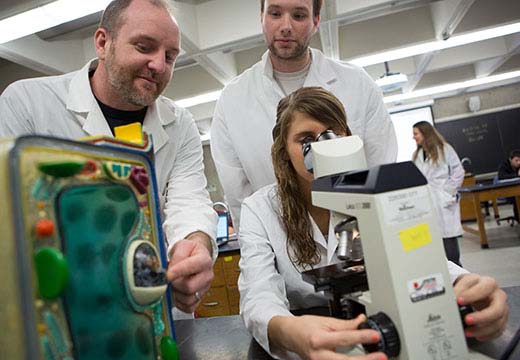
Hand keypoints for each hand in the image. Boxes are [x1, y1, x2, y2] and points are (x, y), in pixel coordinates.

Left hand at [166, 232, 213, 312]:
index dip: (179, 271)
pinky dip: (180, 303)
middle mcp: (207, 276)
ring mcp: (204, 288)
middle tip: (169, 278)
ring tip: (173, 284)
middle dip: (175, 284)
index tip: (168, 274)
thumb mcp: (183, 246)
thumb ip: (176, 257)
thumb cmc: (189, 251)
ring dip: (176, 294)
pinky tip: (177, 293)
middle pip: (190, 287)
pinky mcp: (200, 298)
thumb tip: (170, 271)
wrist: (195, 256)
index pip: (193, 267)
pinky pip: (189, 308)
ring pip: (189, 299)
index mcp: (204, 260)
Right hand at [268, 314, 386, 359]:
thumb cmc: (305, 327)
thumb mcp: (324, 321)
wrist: (289, 335)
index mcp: (319, 340)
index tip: (375, 335)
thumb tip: (361, 321)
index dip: (361, 336)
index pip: (344, 338)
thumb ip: (345, 324)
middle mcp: (319, 355)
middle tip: (381, 356)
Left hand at [454, 274, 508, 340]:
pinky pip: (498, 330)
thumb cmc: (469, 287)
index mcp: (487, 283)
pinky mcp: (501, 319)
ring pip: (498, 322)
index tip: (458, 301)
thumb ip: (456, 290)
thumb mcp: (462, 283)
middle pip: (497, 308)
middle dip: (482, 316)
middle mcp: (497, 296)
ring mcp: (501, 308)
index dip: (471, 295)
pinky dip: (487, 335)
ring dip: (482, 329)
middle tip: (467, 320)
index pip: (483, 288)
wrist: (474, 291)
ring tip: (467, 332)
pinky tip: (476, 336)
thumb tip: (446, 298)